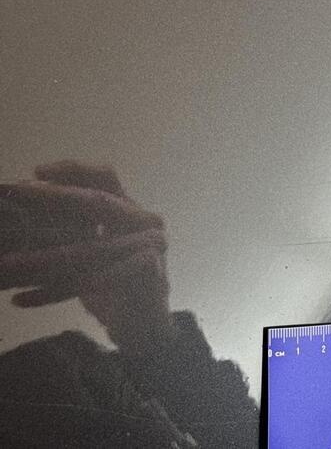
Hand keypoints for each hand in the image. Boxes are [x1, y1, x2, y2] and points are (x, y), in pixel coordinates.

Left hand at [0, 161, 172, 355]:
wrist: (145, 325)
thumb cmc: (115, 282)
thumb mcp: (95, 246)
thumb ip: (74, 225)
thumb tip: (21, 206)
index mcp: (130, 210)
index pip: (105, 177)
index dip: (73, 170)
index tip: (36, 172)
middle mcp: (144, 221)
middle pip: (98, 201)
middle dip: (54, 197)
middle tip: (19, 196)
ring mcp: (151, 245)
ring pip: (91, 247)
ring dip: (42, 256)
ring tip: (7, 262)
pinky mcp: (149, 271)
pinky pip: (94, 280)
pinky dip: (55, 290)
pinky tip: (21, 299)